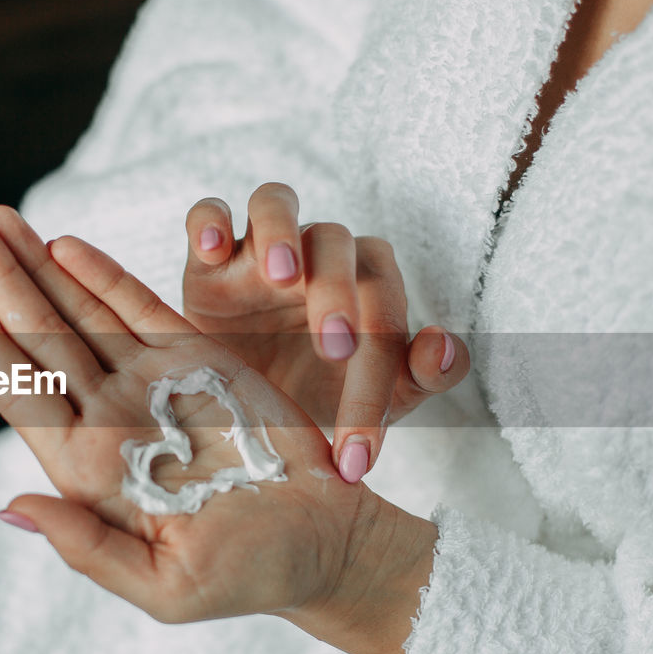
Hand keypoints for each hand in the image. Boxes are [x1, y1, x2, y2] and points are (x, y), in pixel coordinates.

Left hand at [0, 206, 435, 653]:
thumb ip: (87, 547)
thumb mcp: (165, 586)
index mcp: (88, 470)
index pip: (20, 394)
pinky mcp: (195, 359)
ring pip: (77, 310)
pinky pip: (136, 307)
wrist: (324, 543)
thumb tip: (10, 506)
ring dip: (34, 262)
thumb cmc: (248, 577)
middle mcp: (107, 417)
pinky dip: (100, 274)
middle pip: (36, 336)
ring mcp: (147, 382)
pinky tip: (60, 243)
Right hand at [182, 183, 469, 481]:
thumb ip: (424, 373)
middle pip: (336, 243)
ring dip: (281, 232)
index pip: (382, 310)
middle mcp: (319, 250)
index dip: (374, 381)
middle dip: (337, 294)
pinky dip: (210, 221)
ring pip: (275, 203)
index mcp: (370, 277)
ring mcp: (261, 247)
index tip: (357, 450)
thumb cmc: (319, 391)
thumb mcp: (377, 399)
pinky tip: (212, 249)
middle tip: (334, 349)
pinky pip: (209, 213)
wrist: (245, 402)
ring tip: (280, 275)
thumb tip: (444, 344)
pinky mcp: (208, 257)